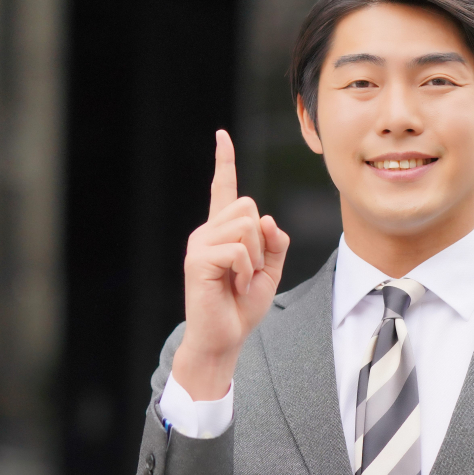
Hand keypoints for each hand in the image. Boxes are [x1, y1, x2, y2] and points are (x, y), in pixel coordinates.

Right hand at [172, 131, 288, 400]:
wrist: (223, 338)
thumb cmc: (242, 307)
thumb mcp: (270, 271)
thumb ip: (275, 243)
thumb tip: (267, 218)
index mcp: (222, 231)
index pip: (223, 189)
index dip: (224, 162)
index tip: (222, 136)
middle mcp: (207, 232)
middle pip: (248, 207)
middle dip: (260, 239)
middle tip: (249, 270)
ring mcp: (200, 244)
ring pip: (245, 226)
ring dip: (254, 256)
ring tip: (241, 279)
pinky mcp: (198, 260)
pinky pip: (237, 249)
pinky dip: (246, 269)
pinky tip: (235, 283)